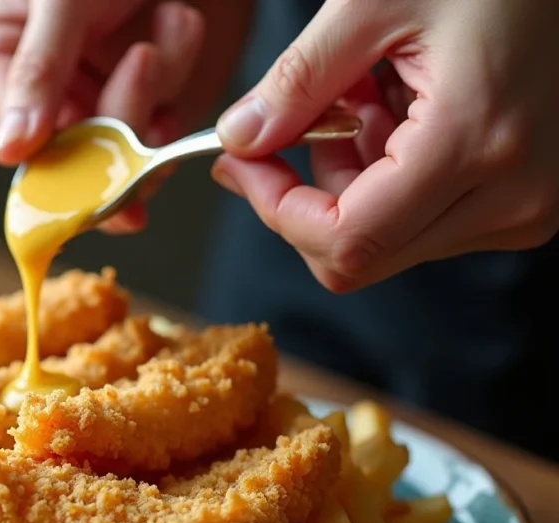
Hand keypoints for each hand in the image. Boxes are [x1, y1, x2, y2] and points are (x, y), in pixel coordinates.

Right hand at [0, 0, 251, 231]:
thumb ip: (37, 70)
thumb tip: (6, 150)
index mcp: (0, 59)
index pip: (24, 140)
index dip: (66, 160)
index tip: (102, 157)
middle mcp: (45, 90)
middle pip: (79, 154)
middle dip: (123, 111)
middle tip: (144, 57)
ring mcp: (95, 96)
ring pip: (125, 146)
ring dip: (162, 83)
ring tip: (173, 18)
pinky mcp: (144, 99)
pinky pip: (162, 129)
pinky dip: (180, 79)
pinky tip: (180, 27)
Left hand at [210, 0, 558, 292]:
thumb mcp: (377, 1)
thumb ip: (299, 80)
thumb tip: (239, 138)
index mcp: (476, 145)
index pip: (345, 242)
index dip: (277, 211)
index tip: (243, 164)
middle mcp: (511, 198)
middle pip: (360, 255)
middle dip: (309, 194)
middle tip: (305, 118)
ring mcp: (525, 208)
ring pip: (387, 241)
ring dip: (351, 179)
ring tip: (372, 94)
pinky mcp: (524, 204)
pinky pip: (424, 222)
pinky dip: (389, 178)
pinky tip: (403, 112)